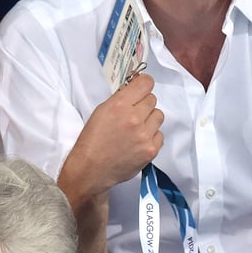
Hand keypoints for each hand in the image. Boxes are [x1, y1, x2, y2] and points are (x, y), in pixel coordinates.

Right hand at [64, 73, 163, 195]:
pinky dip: (151, 136)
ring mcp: (144, 135)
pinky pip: (160, 134)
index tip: (141, 89)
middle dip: (143, 104)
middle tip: (133, 114)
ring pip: (159, 115)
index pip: (146, 83)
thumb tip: (136, 89)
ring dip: (149, 119)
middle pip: (153, 99)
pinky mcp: (151, 150)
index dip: (144, 85)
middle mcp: (134, 118)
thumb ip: (121, 99)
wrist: (91, 169)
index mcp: (119, 105)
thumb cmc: (93, 139)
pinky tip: (138, 142)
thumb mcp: (101, 111)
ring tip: (136, 129)